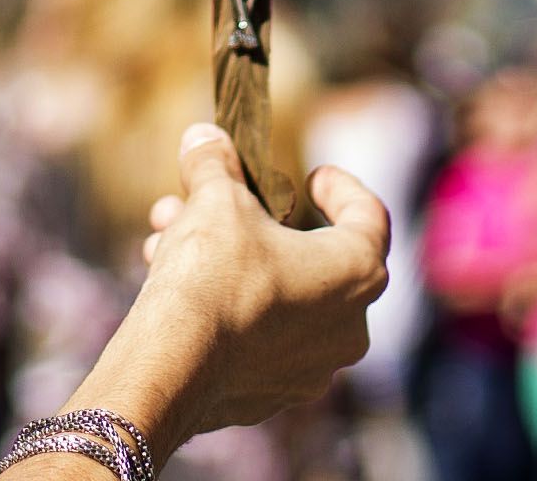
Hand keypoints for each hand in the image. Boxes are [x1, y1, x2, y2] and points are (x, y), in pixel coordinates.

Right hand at [72, 124, 386, 448]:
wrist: (173, 366)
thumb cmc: (213, 273)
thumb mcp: (215, 199)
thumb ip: (216, 164)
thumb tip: (205, 139)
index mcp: (355, 272)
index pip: (370, 217)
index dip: (342, 188)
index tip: (311, 176)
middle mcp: (346, 327)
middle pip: (306, 257)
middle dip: (250, 222)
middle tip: (212, 200)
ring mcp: (309, 370)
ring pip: (271, 298)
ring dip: (224, 260)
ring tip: (167, 235)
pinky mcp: (268, 397)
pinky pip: (251, 338)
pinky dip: (221, 305)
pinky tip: (170, 284)